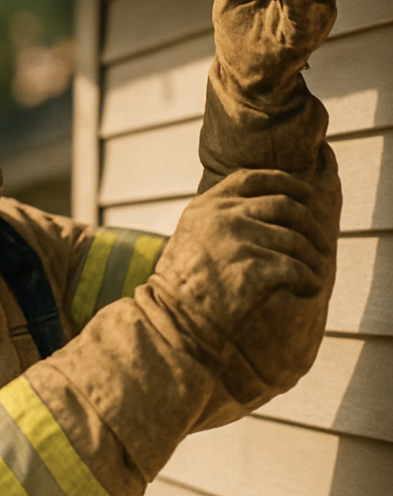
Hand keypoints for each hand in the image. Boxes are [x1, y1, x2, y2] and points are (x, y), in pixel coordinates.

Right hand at [150, 168, 337, 401]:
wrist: (176, 318)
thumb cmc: (184, 284)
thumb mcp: (192, 235)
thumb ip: (219, 217)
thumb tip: (263, 210)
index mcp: (207, 205)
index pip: (253, 178)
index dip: (284, 181)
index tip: (304, 192)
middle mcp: (223, 216)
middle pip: (283, 205)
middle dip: (309, 222)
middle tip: (320, 241)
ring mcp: (238, 240)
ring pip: (295, 239)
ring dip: (312, 256)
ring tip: (314, 270)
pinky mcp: (253, 269)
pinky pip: (296, 268)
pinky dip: (308, 278)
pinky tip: (308, 286)